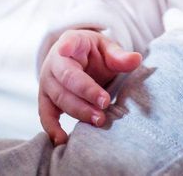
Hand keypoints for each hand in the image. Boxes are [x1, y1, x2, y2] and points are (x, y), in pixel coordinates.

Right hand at [38, 29, 141, 144]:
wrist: (78, 61)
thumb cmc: (94, 54)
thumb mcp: (107, 49)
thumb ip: (119, 56)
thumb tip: (136, 59)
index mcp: (71, 41)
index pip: (68, 42)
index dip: (67, 46)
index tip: (65, 49)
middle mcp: (54, 61)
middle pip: (67, 78)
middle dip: (86, 93)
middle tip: (105, 104)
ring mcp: (47, 81)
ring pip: (60, 98)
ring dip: (79, 111)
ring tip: (99, 120)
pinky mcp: (46, 99)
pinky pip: (45, 114)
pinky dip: (52, 128)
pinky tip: (62, 140)